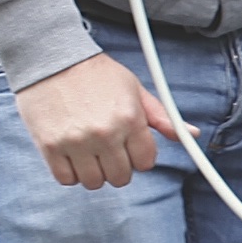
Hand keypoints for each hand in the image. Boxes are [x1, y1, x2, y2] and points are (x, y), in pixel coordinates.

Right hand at [13, 53, 182, 191]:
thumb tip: (191, 134)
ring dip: (95, 173)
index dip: (140, 157)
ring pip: (94, 182)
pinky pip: (66, 179)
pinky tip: (73, 156)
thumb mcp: (135, 90)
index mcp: (130, 119)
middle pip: (121, 177)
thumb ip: (163, 116)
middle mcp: (105, 133)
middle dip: (119, 167)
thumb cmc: (97, 74)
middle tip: (110, 151)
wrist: (52, 60)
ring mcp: (76, 142)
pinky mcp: (50, 146)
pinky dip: (71, 174)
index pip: (145, 163)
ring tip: (90, 153)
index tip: (130, 148)